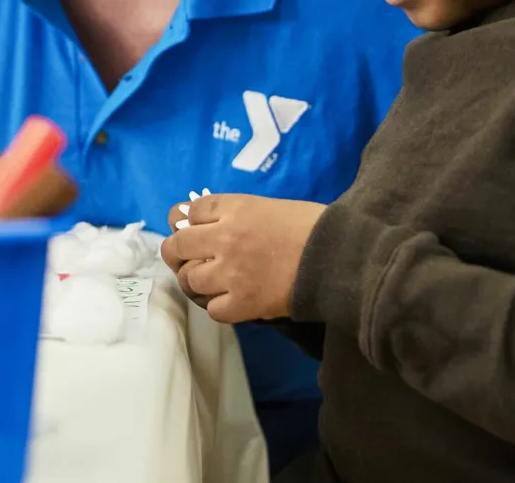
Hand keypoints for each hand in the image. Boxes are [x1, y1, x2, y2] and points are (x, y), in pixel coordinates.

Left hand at [160, 194, 325, 323]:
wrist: (336, 256)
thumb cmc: (307, 224)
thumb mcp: (265, 206)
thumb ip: (232, 213)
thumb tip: (202, 223)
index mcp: (233, 208)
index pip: (190, 211)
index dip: (190, 221)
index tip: (196, 229)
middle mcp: (223, 237)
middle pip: (178, 246)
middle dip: (178, 252)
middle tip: (187, 258)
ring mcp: (230, 273)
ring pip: (190, 279)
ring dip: (197, 279)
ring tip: (213, 280)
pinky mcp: (242, 303)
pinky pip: (212, 309)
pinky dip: (218, 304)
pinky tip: (231, 298)